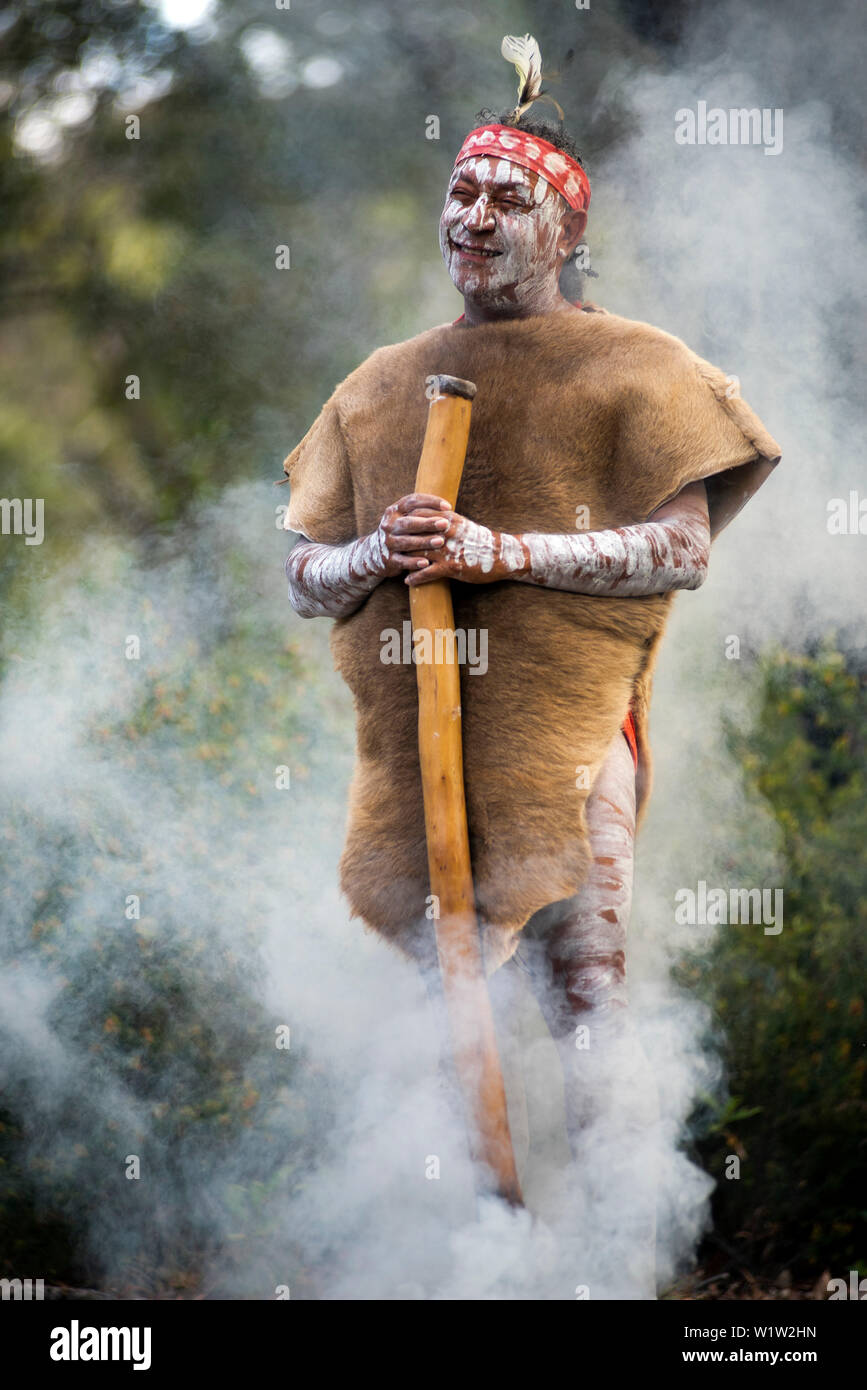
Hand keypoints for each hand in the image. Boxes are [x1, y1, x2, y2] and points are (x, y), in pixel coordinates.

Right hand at [373, 493, 451, 577]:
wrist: (374, 553)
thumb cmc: (399, 533)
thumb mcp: (403, 518)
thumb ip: (420, 512)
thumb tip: (448, 509)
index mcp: (394, 511)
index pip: (412, 501)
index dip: (430, 502)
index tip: (448, 507)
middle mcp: (389, 525)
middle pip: (409, 522)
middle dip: (428, 523)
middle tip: (445, 523)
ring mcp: (387, 542)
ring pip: (406, 542)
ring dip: (424, 542)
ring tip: (440, 542)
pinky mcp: (388, 559)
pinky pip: (402, 561)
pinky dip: (413, 562)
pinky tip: (426, 563)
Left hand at [404, 508, 528, 585]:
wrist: (502, 555)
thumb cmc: (482, 541)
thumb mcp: (463, 525)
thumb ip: (447, 521)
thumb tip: (433, 519)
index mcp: (448, 519)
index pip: (418, 514)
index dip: (405, 520)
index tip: (395, 527)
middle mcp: (445, 532)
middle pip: (414, 533)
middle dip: (400, 540)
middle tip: (389, 548)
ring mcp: (447, 549)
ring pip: (417, 553)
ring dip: (404, 561)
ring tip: (395, 566)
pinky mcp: (451, 566)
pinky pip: (427, 572)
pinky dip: (415, 577)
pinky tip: (408, 581)